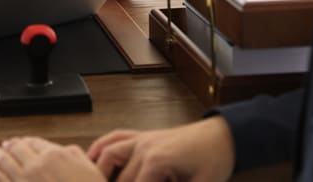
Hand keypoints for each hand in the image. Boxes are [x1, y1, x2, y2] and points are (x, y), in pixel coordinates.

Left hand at [0, 137, 103, 181]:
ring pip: (5, 161)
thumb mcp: (91, 170)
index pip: (36, 142)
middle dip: (9, 146)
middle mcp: (37, 165)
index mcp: (56, 156)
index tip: (21, 141)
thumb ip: (76, 156)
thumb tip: (66, 150)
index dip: (26, 141)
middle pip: (18, 149)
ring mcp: (25, 180)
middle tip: (2, 145)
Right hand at [88, 117, 234, 181]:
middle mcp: (143, 147)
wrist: (222, 136)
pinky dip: (99, 148)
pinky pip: (114, 138)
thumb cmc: (213, 161)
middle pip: (116, 178)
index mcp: (156, 161)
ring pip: (107, 154)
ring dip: (98, 171)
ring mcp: (141, 138)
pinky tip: (90, 159)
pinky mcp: (142, 135)